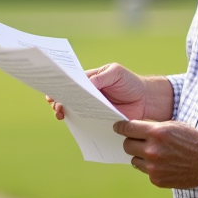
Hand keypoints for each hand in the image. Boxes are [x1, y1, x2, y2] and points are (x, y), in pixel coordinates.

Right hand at [48, 63, 172, 121]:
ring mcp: (91, 108)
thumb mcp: (115, 73)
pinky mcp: (98, 120)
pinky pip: (85, 123)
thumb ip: (100, 77)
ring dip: (64, 112)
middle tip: (56, 104)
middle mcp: (88, 94)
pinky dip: (77, 124)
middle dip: (58, 99)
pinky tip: (73, 124)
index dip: (60, 85)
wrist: (145, 100)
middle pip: (68, 97)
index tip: (52, 90)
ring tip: (60, 113)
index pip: (71, 82)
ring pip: (73, 111)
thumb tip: (85, 83)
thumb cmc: (129, 82)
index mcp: (89, 80)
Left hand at [113, 118, 197, 195]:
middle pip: (126, 144)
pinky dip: (150, 167)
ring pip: (133, 159)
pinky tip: (164, 163)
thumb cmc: (193, 140)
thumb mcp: (174, 125)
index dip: (120, 127)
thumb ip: (153, 127)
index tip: (117, 127)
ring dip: (140, 155)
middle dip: (130, 141)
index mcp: (157, 132)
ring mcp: (154, 167)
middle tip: (136, 140)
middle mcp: (152, 150)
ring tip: (155, 153)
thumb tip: (132, 128)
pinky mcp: (157, 180)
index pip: (127, 128)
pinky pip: (145, 171)